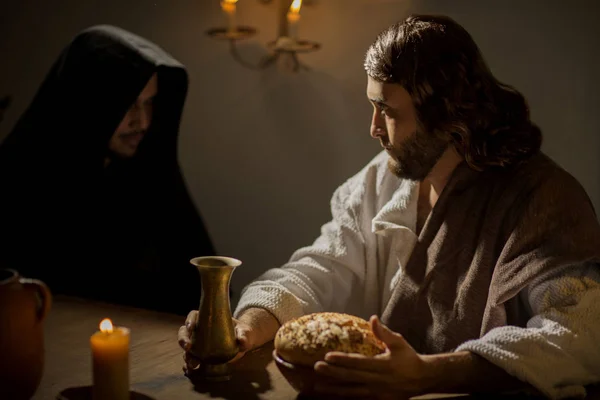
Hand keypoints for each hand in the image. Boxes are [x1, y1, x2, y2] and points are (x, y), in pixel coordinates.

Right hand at [177, 310, 252, 375]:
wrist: (243, 342)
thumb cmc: (242, 332)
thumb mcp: (244, 331)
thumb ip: (244, 335)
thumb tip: (242, 341)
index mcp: (207, 319)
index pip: (193, 316)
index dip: (189, 320)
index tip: (191, 327)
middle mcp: (199, 330)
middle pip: (185, 332)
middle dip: (183, 339)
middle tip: (187, 347)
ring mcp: (199, 344)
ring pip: (187, 348)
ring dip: (187, 355)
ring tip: (193, 363)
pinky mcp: (201, 356)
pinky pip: (191, 359)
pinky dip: (188, 365)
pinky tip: (190, 370)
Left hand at [314, 315, 430, 398]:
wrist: (423, 380)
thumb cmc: (409, 358)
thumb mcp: (399, 343)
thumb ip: (384, 333)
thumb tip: (373, 318)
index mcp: (383, 365)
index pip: (359, 362)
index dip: (343, 359)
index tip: (327, 356)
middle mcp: (378, 380)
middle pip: (351, 377)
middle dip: (333, 373)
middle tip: (317, 368)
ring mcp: (377, 393)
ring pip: (352, 391)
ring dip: (334, 389)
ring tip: (317, 387)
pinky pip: (358, 399)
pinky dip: (345, 397)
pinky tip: (333, 395)